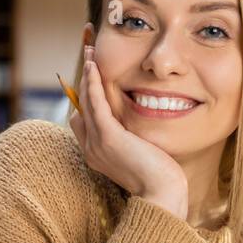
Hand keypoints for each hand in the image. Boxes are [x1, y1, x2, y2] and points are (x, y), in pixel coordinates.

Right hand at [68, 38, 187, 219]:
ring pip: (85, 100)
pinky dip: (92, 83)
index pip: (83, 116)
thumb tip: (137, 127)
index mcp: (96, 153)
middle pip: (80, 104)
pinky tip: (92, 65)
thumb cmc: (159, 179)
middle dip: (83, 75)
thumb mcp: (142, 155)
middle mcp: (90, 148)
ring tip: (88, 47)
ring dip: (86, 72)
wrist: (162, 196)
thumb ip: (134, 139)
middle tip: (88, 47)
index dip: (86, 92)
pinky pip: (95, 103)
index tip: (94, 69)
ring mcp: (96, 144)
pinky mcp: (108, 138)